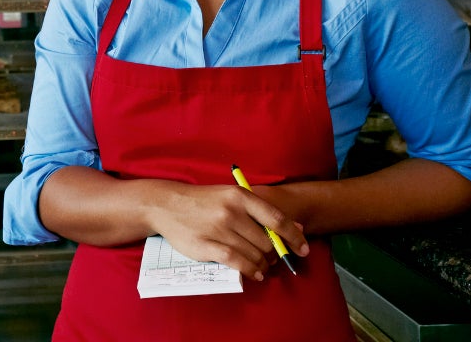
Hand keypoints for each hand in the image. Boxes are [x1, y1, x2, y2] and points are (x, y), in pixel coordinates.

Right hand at [140, 179, 308, 281]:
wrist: (166, 204)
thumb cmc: (203, 201)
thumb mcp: (231, 196)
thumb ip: (260, 211)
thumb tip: (295, 227)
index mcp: (240, 196)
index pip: (277, 219)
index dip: (294, 237)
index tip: (304, 250)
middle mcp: (231, 211)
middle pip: (267, 241)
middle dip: (275, 254)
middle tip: (273, 258)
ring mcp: (218, 229)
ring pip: (254, 254)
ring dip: (263, 265)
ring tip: (263, 266)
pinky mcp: (206, 246)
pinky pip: (237, 262)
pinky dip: (251, 270)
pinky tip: (255, 274)